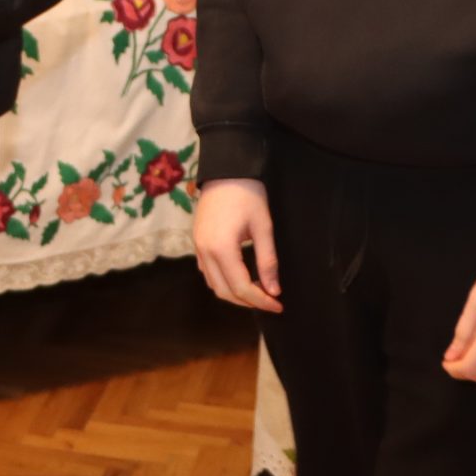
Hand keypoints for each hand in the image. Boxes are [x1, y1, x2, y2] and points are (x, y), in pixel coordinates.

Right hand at [191, 177, 280, 312]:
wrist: (226, 170)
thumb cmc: (248, 195)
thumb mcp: (263, 228)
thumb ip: (268, 261)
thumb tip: (274, 291)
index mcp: (221, 249)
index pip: (241, 287)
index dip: (261, 301)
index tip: (279, 305)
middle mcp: (205, 252)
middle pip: (224, 291)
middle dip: (248, 302)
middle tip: (270, 301)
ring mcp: (198, 247)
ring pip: (213, 284)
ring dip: (234, 293)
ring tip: (258, 290)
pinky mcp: (197, 242)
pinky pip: (207, 272)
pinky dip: (223, 281)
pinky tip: (241, 276)